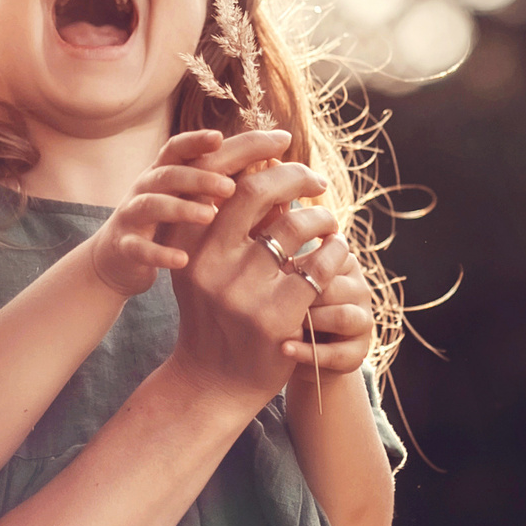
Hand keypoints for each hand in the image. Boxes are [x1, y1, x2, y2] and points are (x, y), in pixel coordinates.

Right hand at [88, 130, 240, 297]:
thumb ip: (224, 176)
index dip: (196, 140)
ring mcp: (131, 216)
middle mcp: (145, 188)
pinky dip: (159, 253)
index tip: (220, 136)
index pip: (178, 148)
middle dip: (198, 177)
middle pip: (168, 174)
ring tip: (210, 215)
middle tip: (230, 187)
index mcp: (164, 172)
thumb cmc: (166, 221)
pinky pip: (139, 248)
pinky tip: (183, 259)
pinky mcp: (125, 247)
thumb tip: (276, 158)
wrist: (118, 257)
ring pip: (151, 205)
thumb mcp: (189, 195)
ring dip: (180, 208)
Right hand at [165, 135, 353, 403]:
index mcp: (188, 244)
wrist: (215, 382)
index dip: (254, 149)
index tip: (283, 144)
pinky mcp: (277, 317)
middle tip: (316, 179)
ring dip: (322, 216)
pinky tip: (338, 251)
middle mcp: (209, 264)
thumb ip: (224, 221)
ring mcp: (242, 292)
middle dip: (294, 174)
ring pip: (297, 225)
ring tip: (328, 222)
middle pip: (257, 191)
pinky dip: (336, 250)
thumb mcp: (204, 266)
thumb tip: (263, 163)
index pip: (223, 178)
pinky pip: (320, 266)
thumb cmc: (215, 314)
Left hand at [284, 260, 375, 378]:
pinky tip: (285, 349)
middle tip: (276, 305)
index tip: (275, 278)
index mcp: (344, 264)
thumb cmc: (289, 308)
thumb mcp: (288, 284)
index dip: (298, 271)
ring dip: (311, 323)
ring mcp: (363, 321)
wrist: (296, 352)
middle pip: (333, 289)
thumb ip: (289, 267)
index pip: (326, 260)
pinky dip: (309, 352)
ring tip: (284, 327)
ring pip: (342, 317)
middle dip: (303, 298)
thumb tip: (278, 259)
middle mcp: (360, 289)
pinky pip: (337, 352)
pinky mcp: (359, 351)